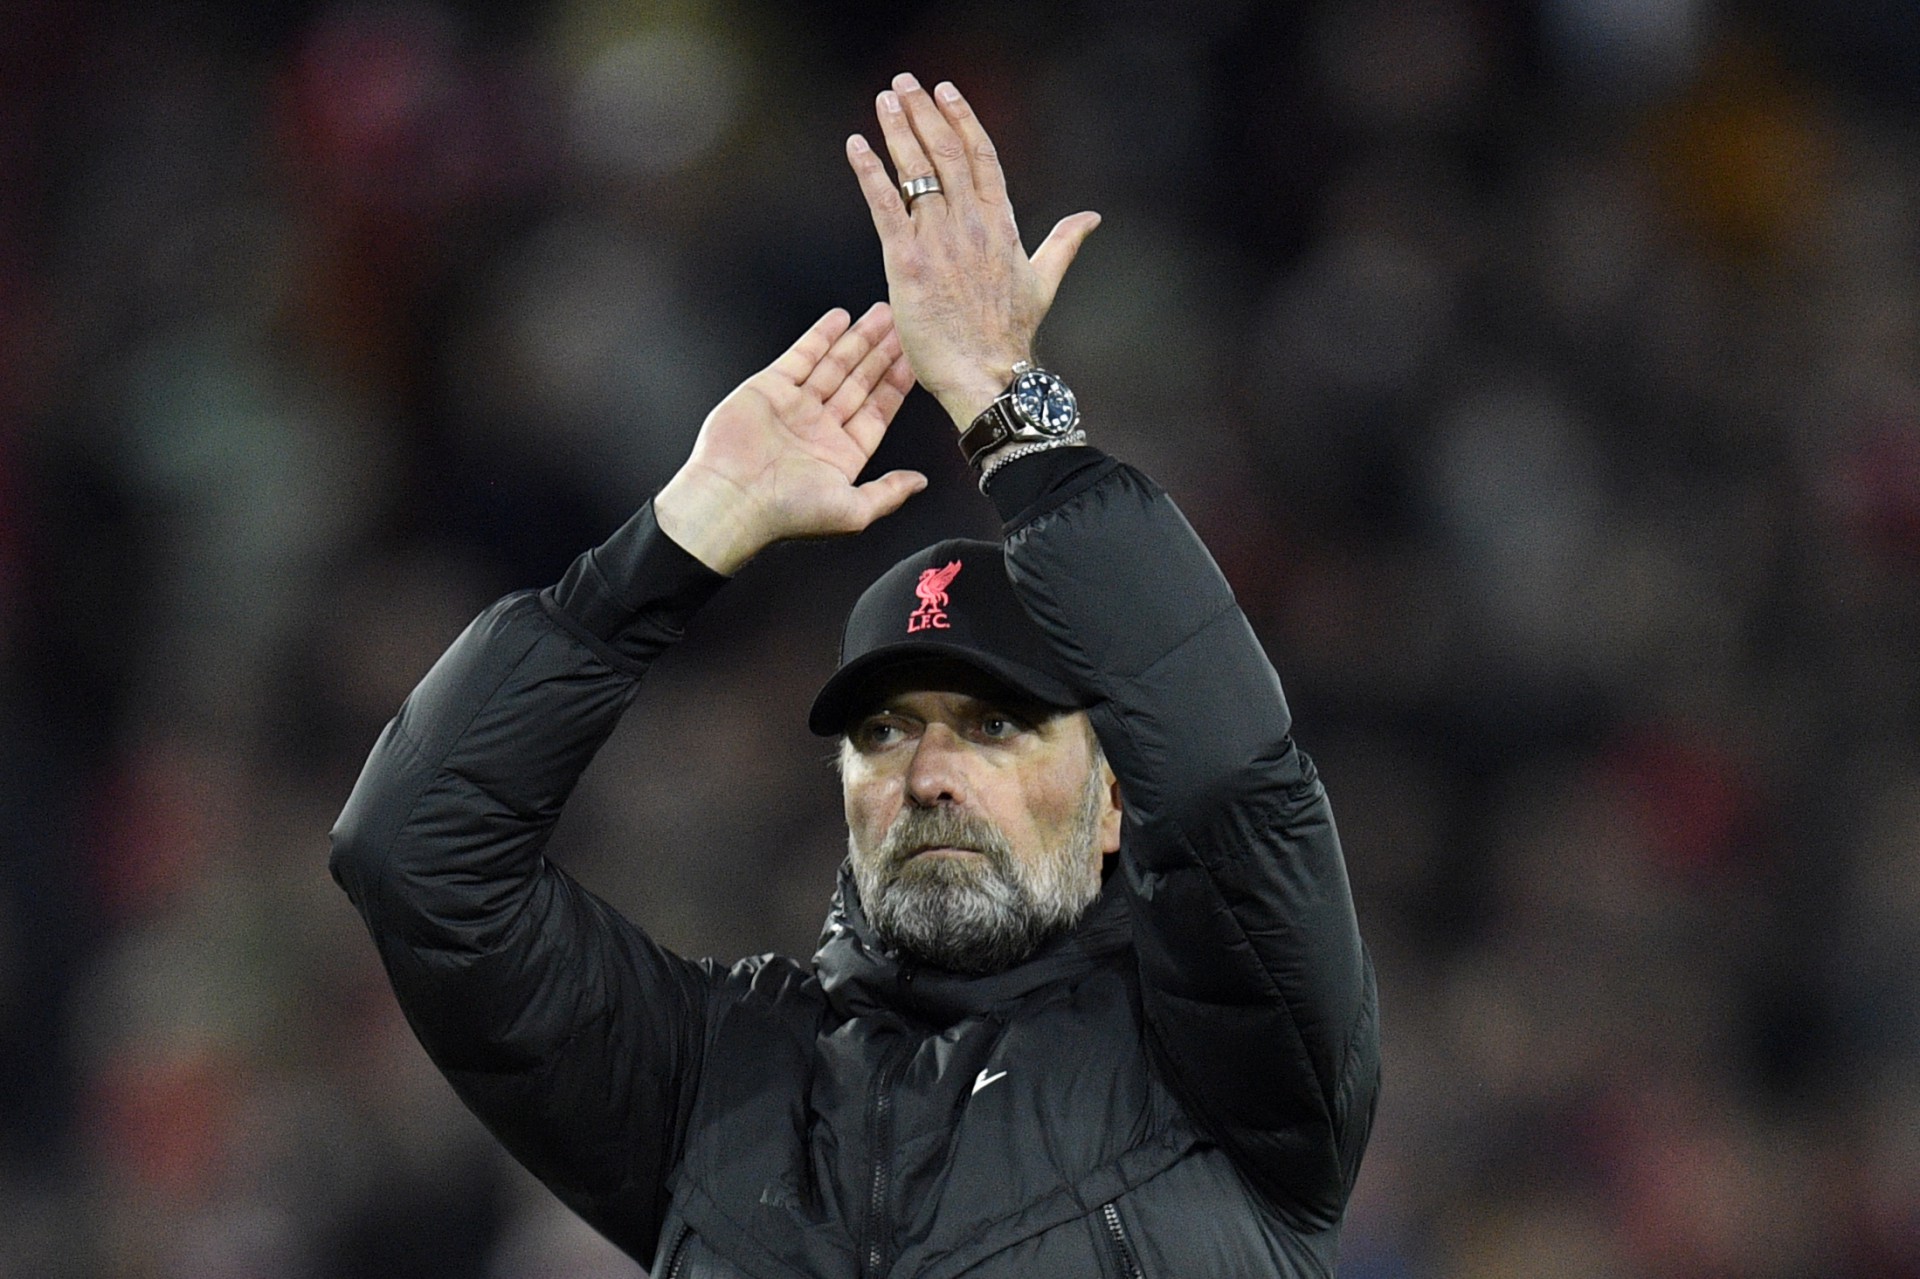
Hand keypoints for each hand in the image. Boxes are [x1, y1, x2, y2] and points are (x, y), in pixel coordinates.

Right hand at [654, 303, 921, 575]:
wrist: (732, 499)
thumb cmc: (788, 513)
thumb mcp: (853, 511)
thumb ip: (889, 493)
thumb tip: (920, 482)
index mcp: (842, 454)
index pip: (877, 411)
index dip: (897, 384)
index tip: (916, 360)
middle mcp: (820, 428)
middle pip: (859, 381)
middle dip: (882, 354)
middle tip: (904, 326)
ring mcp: (795, 406)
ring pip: (834, 364)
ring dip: (858, 339)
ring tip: (882, 314)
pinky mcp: (769, 388)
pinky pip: (801, 356)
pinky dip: (821, 336)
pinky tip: (840, 318)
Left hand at [846, 73, 1100, 428]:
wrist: (987, 374)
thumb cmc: (1010, 335)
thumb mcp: (1044, 282)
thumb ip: (1064, 242)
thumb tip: (1091, 218)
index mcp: (1002, 225)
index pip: (982, 157)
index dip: (962, 120)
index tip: (946, 92)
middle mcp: (971, 225)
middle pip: (946, 154)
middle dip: (925, 113)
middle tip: (905, 83)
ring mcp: (938, 241)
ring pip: (916, 172)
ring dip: (899, 130)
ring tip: (886, 100)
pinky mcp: (907, 262)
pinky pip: (886, 206)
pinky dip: (870, 173)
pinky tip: (857, 146)